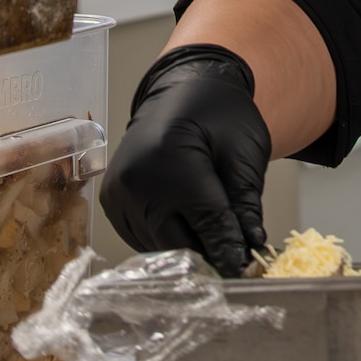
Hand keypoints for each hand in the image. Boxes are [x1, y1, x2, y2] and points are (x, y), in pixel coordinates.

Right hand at [100, 45, 271, 277]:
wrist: (184, 92)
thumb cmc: (219, 116)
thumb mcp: (245, 153)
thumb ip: (245, 205)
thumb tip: (249, 252)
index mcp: (170, 159)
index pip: (205, 223)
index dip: (230, 250)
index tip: (248, 269)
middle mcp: (134, 178)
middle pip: (176, 243)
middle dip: (210, 254)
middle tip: (238, 262)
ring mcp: (117, 192)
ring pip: (159, 246)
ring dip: (189, 250)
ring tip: (216, 240)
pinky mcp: (112, 202)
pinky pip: (142, 238)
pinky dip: (168, 239)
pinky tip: (189, 227)